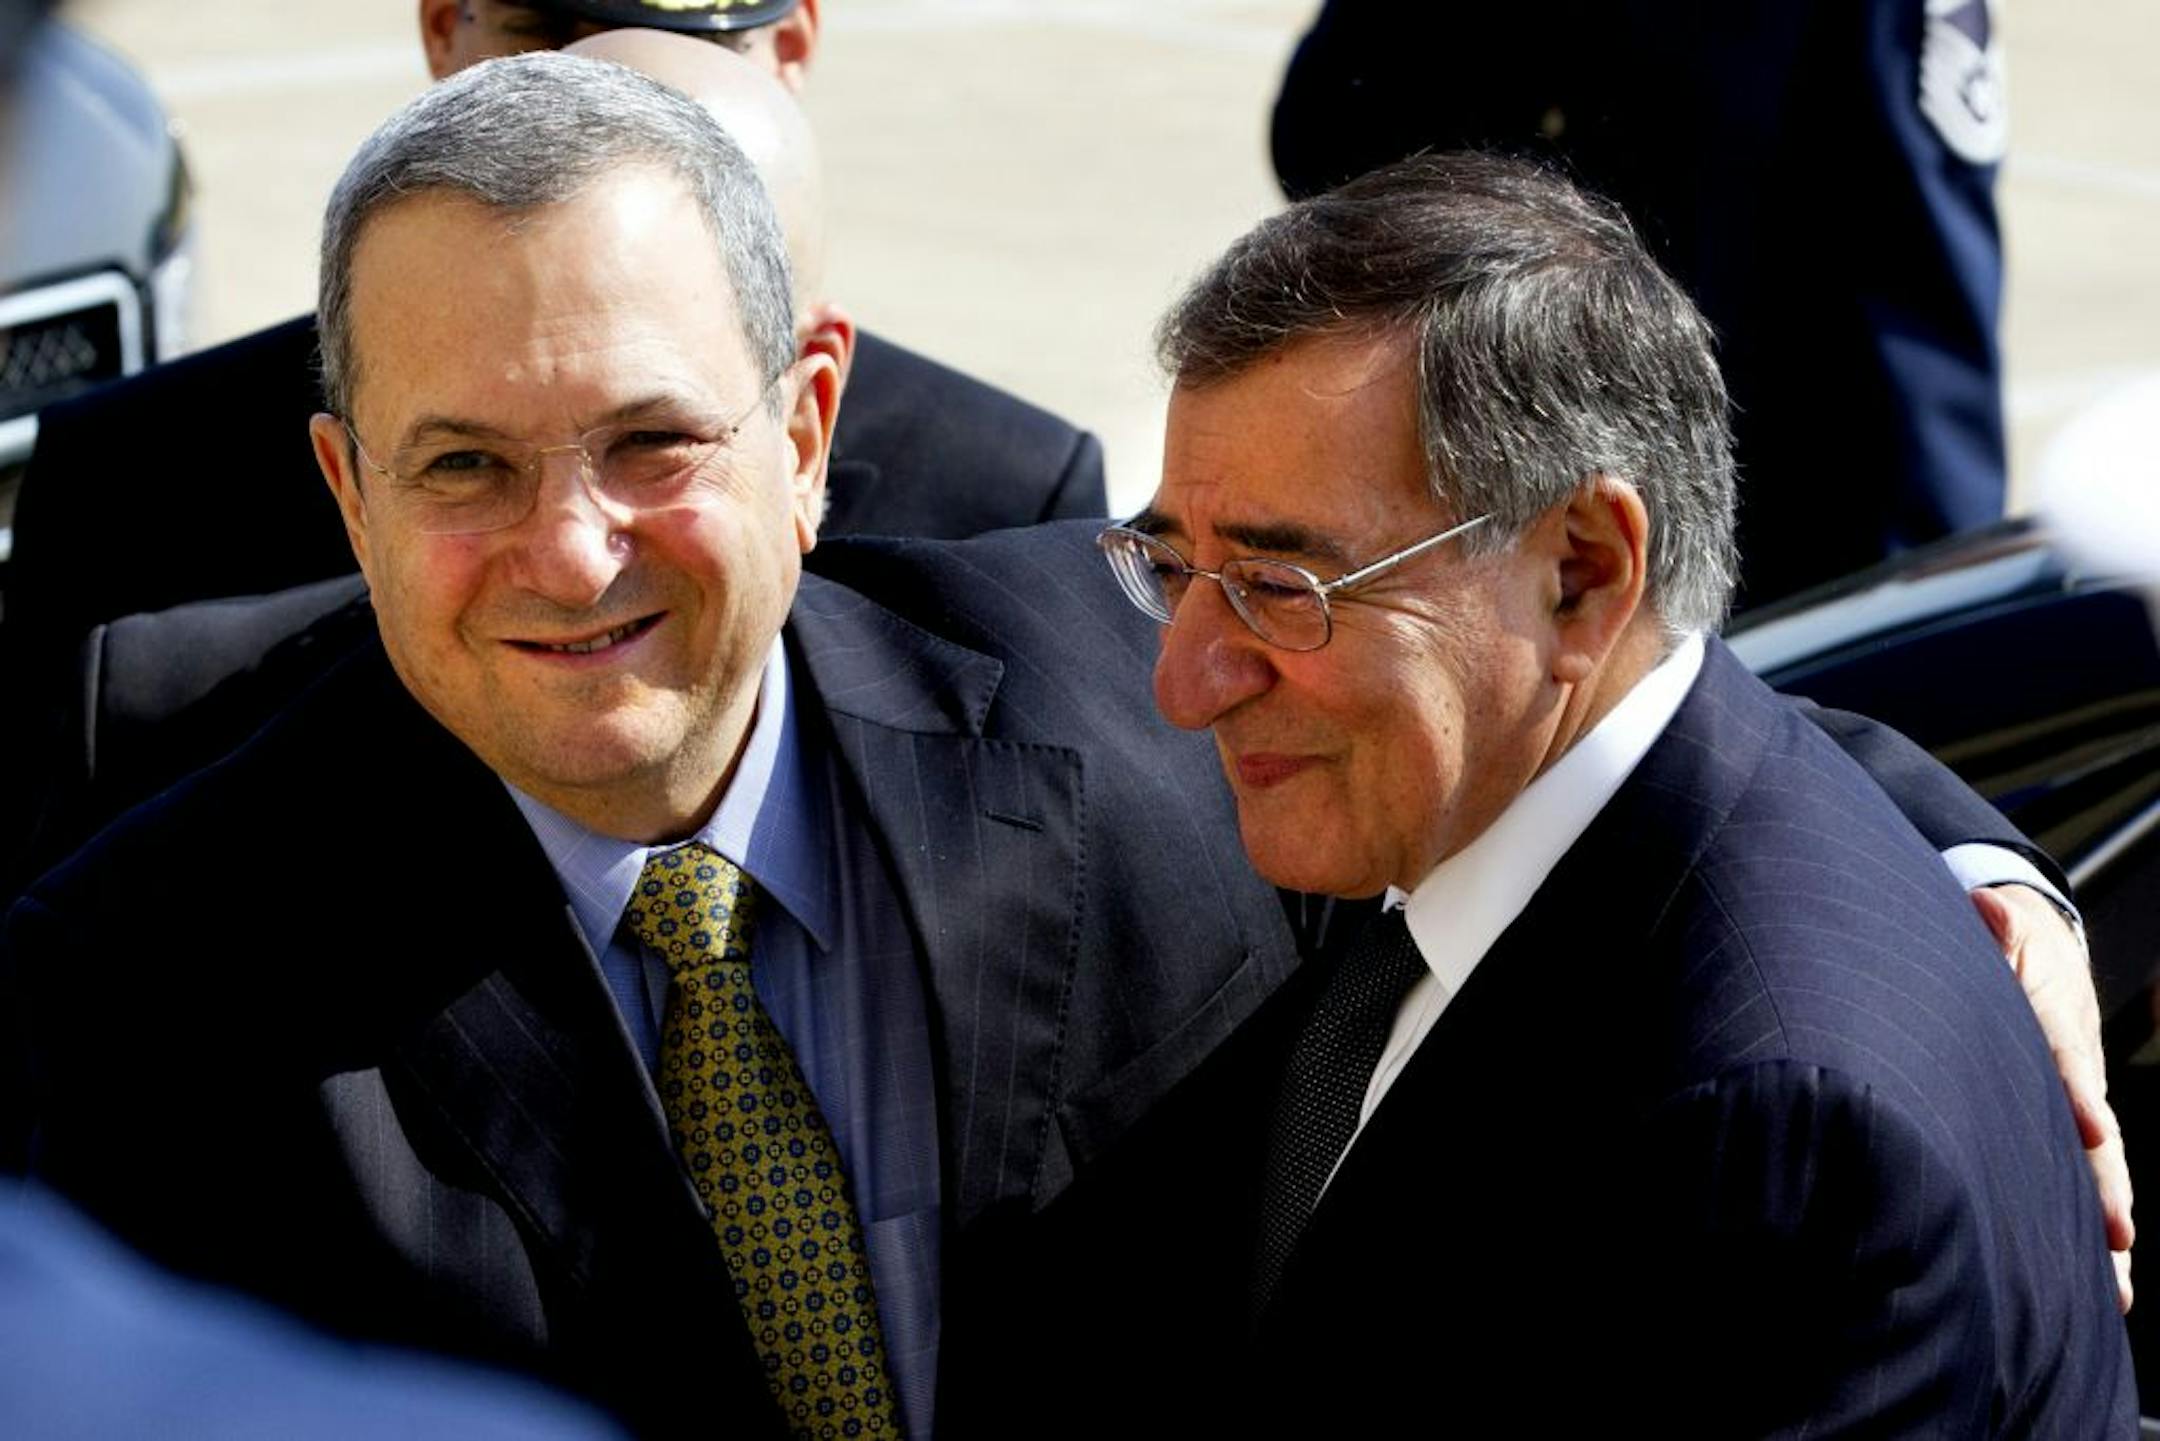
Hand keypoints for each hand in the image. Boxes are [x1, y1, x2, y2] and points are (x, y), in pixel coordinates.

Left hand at [1973, 885, 2133, 1311]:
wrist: (2040, 946)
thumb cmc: (2005, 941)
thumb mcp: (1999, 925)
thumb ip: (1995, 926)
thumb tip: (1989, 908)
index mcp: (2055, 1024)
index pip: (2066, 1059)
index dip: (2079, 1093)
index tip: (2092, 1127)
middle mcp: (2078, 1075)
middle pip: (2098, 1137)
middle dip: (2107, 1186)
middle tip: (2119, 1236)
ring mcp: (2079, 1109)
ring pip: (2100, 1173)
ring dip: (2107, 1228)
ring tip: (2118, 1291)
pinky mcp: (2069, 1132)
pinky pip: (2084, 1184)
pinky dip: (2094, 1235)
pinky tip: (2105, 1292)